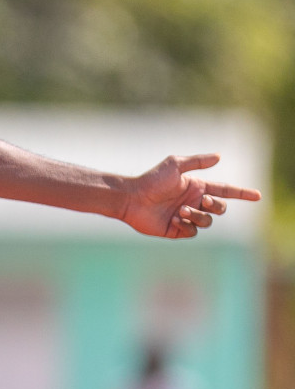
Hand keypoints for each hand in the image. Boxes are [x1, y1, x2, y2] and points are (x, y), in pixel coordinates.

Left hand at [120, 154, 261, 238]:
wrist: (131, 198)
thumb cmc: (151, 180)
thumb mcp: (174, 165)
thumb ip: (197, 162)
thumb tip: (219, 156)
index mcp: (196, 187)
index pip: (225, 190)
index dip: (242, 194)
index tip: (258, 196)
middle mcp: (193, 202)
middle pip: (220, 208)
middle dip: (215, 205)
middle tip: (202, 200)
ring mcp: (186, 217)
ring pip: (208, 222)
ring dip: (198, 216)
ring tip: (181, 211)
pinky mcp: (176, 230)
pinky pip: (193, 232)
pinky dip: (187, 225)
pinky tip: (173, 218)